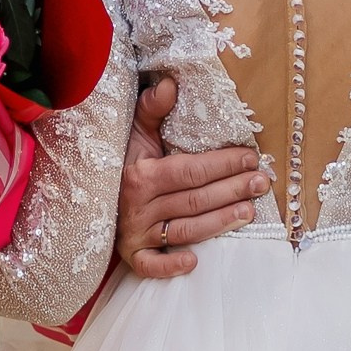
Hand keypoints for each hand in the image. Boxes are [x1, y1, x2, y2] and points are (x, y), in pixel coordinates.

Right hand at [116, 76, 267, 278]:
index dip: (223, 164)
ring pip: (185, 230)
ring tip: (250, 211)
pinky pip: (150, 265)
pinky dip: (169, 266)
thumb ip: (152, 108)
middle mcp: (138, 206)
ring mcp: (135, 233)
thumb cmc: (122, 161)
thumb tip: (170, 83)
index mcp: (141, 174)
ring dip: (220, 223)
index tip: (250, 158)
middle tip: (262, 183)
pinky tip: (194, 262)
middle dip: (232, 190)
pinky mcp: (132, 255)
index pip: (191, 170)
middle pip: (195, 200)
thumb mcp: (134, 132)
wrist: (89, 194)